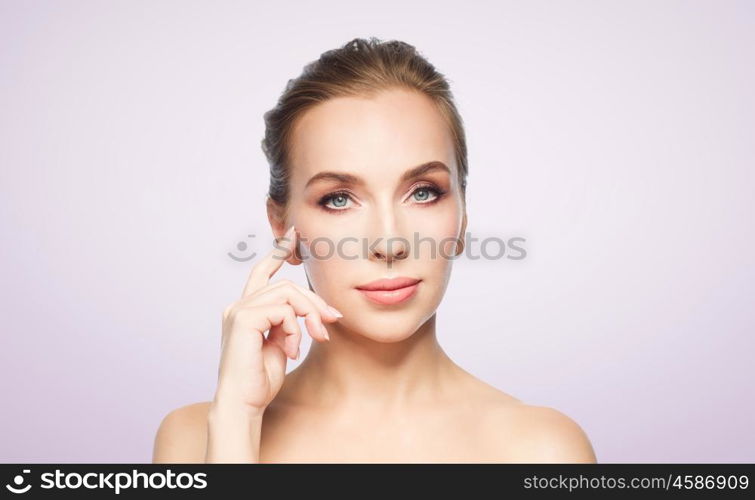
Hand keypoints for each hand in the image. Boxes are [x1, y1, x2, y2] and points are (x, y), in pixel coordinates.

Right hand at [212, 225, 341, 414]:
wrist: (244, 404)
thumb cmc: (260, 380)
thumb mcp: (281, 344)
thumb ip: (288, 323)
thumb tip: (312, 310)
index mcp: (245, 310)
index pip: (262, 272)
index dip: (278, 253)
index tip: (293, 235)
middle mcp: (238, 306)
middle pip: (287, 285)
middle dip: (314, 302)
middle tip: (331, 323)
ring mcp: (238, 311)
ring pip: (288, 294)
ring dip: (309, 316)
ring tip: (314, 339)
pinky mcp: (243, 319)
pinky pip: (283, 309)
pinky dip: (295, 328)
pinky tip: (292, 349)